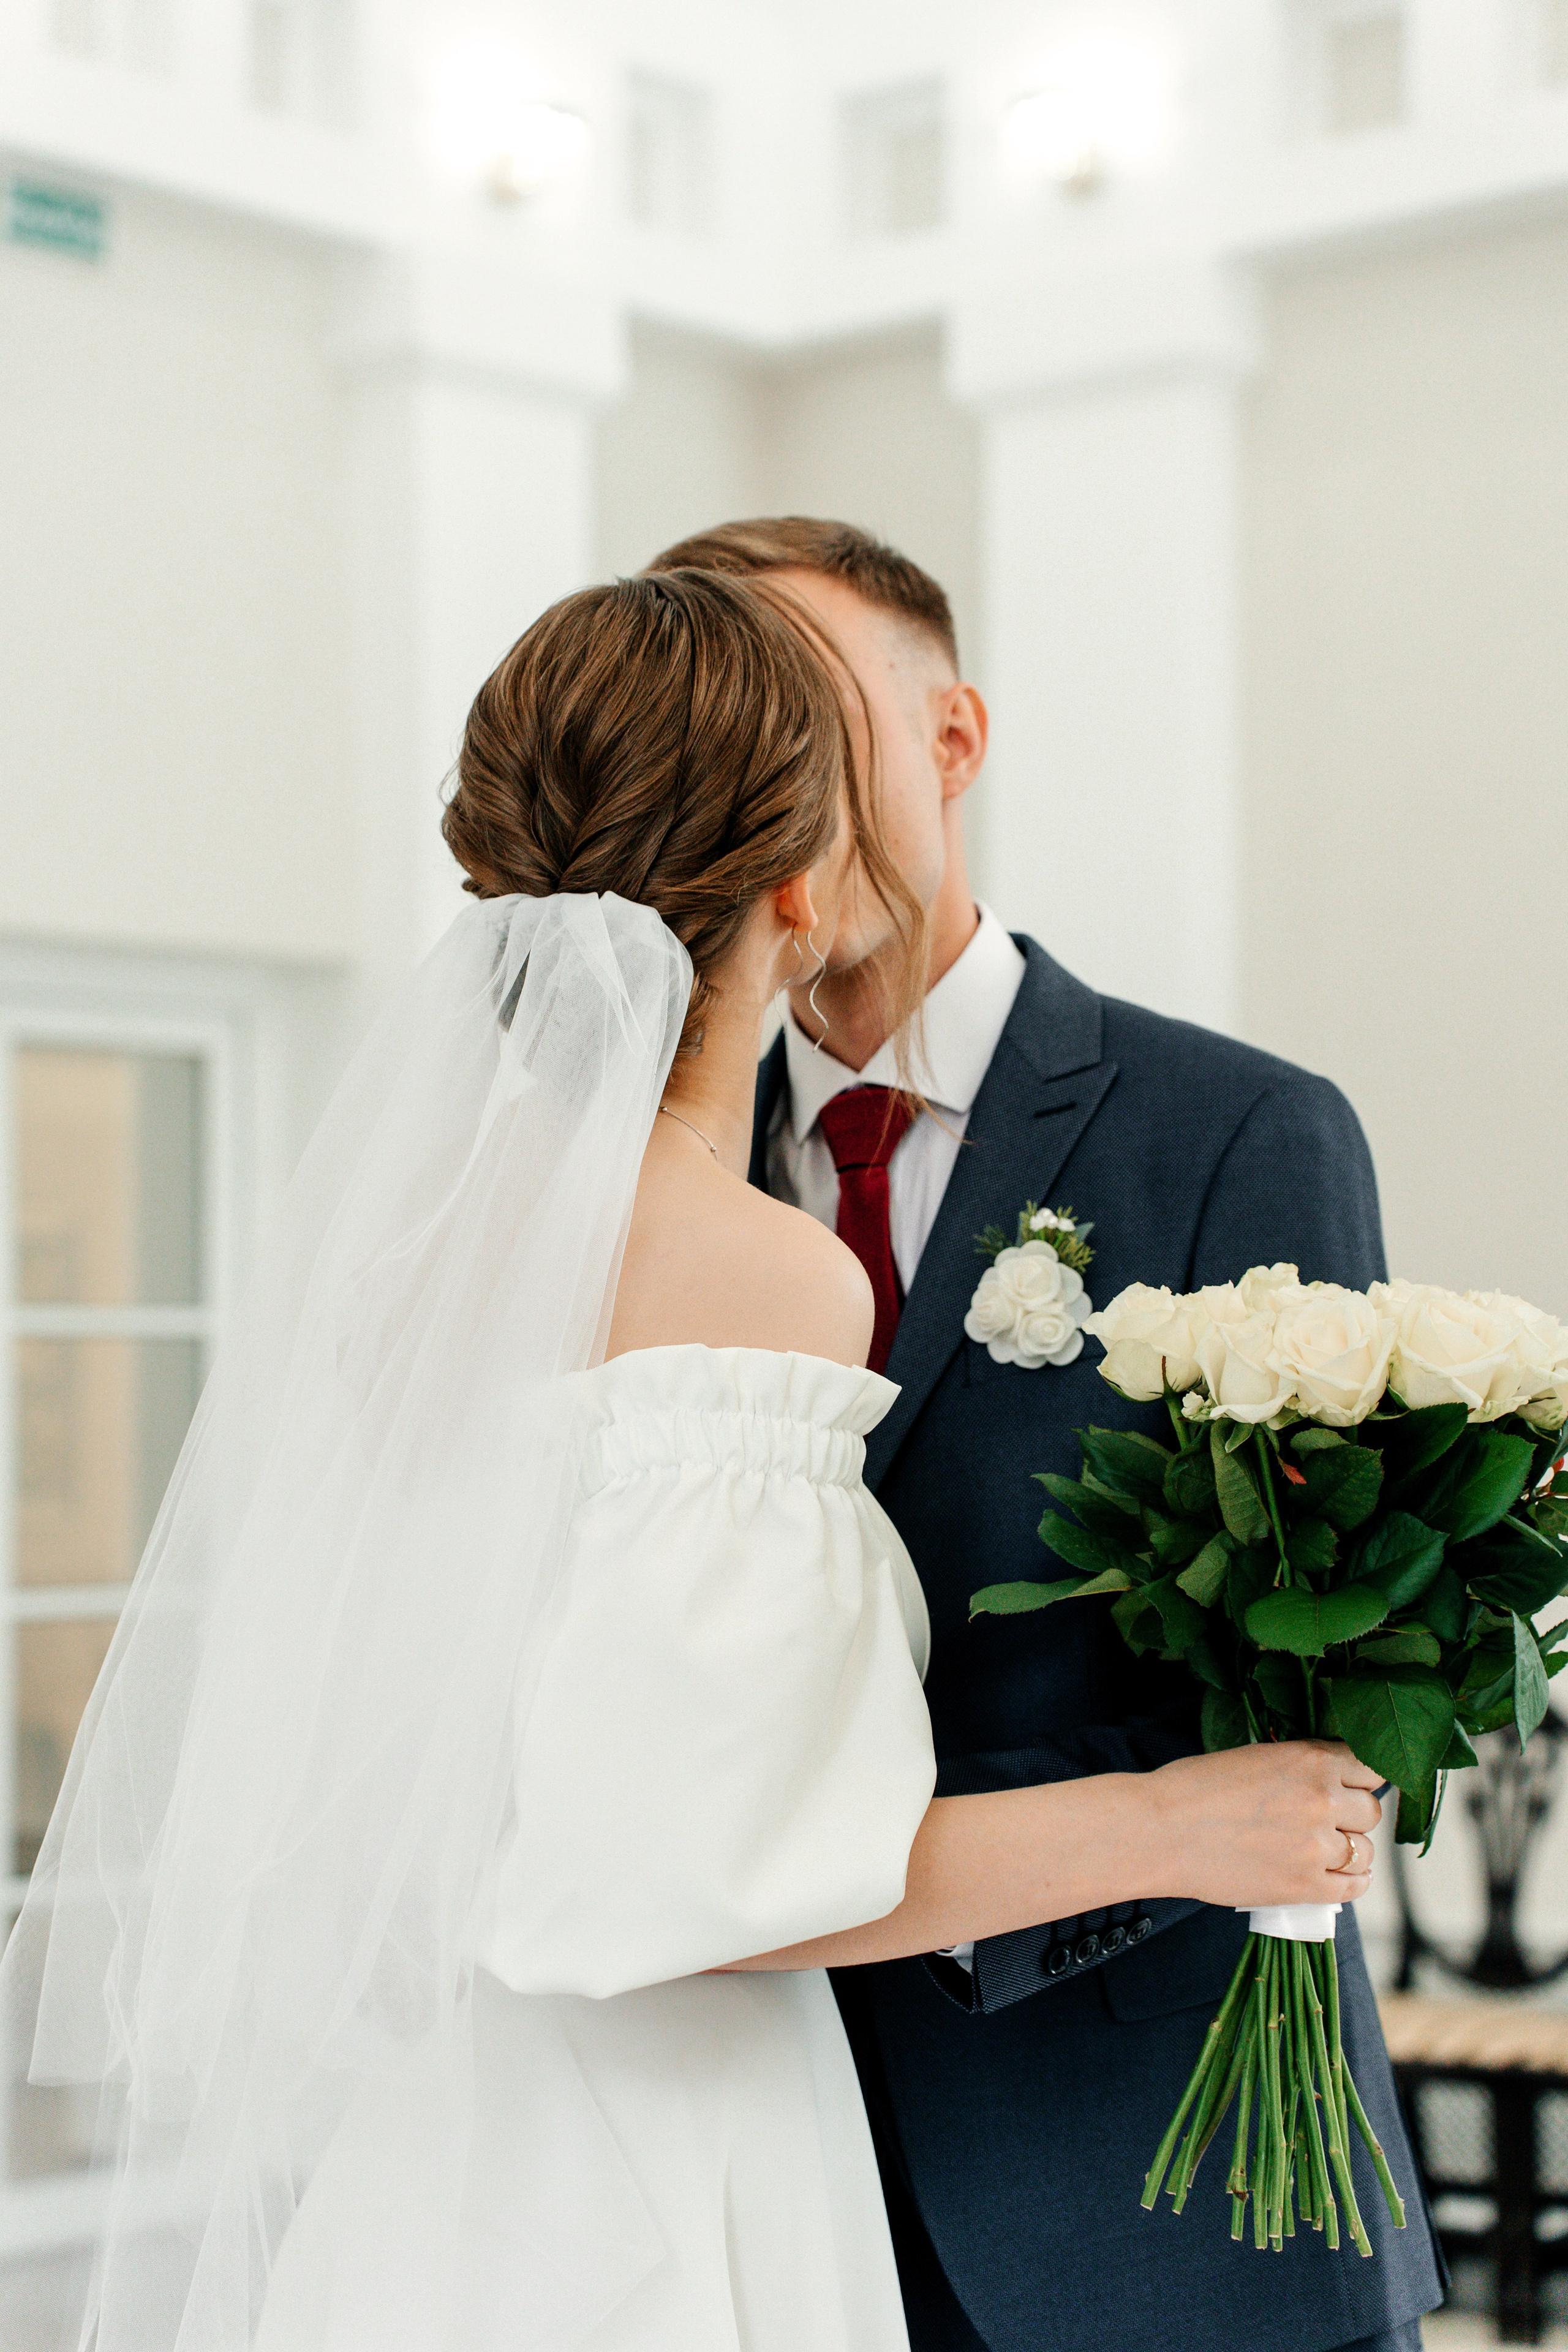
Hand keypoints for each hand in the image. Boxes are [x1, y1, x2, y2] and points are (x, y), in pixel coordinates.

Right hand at [1147, 1740, 1380, 1910]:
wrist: (1160, 1831)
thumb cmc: (1193, 1788)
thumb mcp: (1254, 1756)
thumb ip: (1297, 1765)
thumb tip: (1325, 1776)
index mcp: (1311, 1760)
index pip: (1370, 1767)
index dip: (1360, 1779)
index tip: (1351, 1787)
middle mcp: (1323, 1800)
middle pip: (1371, 1811)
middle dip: (1354, 1816)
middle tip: (1331, 1820)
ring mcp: (1317, 1846)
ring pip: (1365, 1852)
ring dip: (1352, 1851)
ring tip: (1329, 1852)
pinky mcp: (1305, 1887)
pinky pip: (1353, 1888)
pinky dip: (1353, 1882)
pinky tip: (1344, 1876)